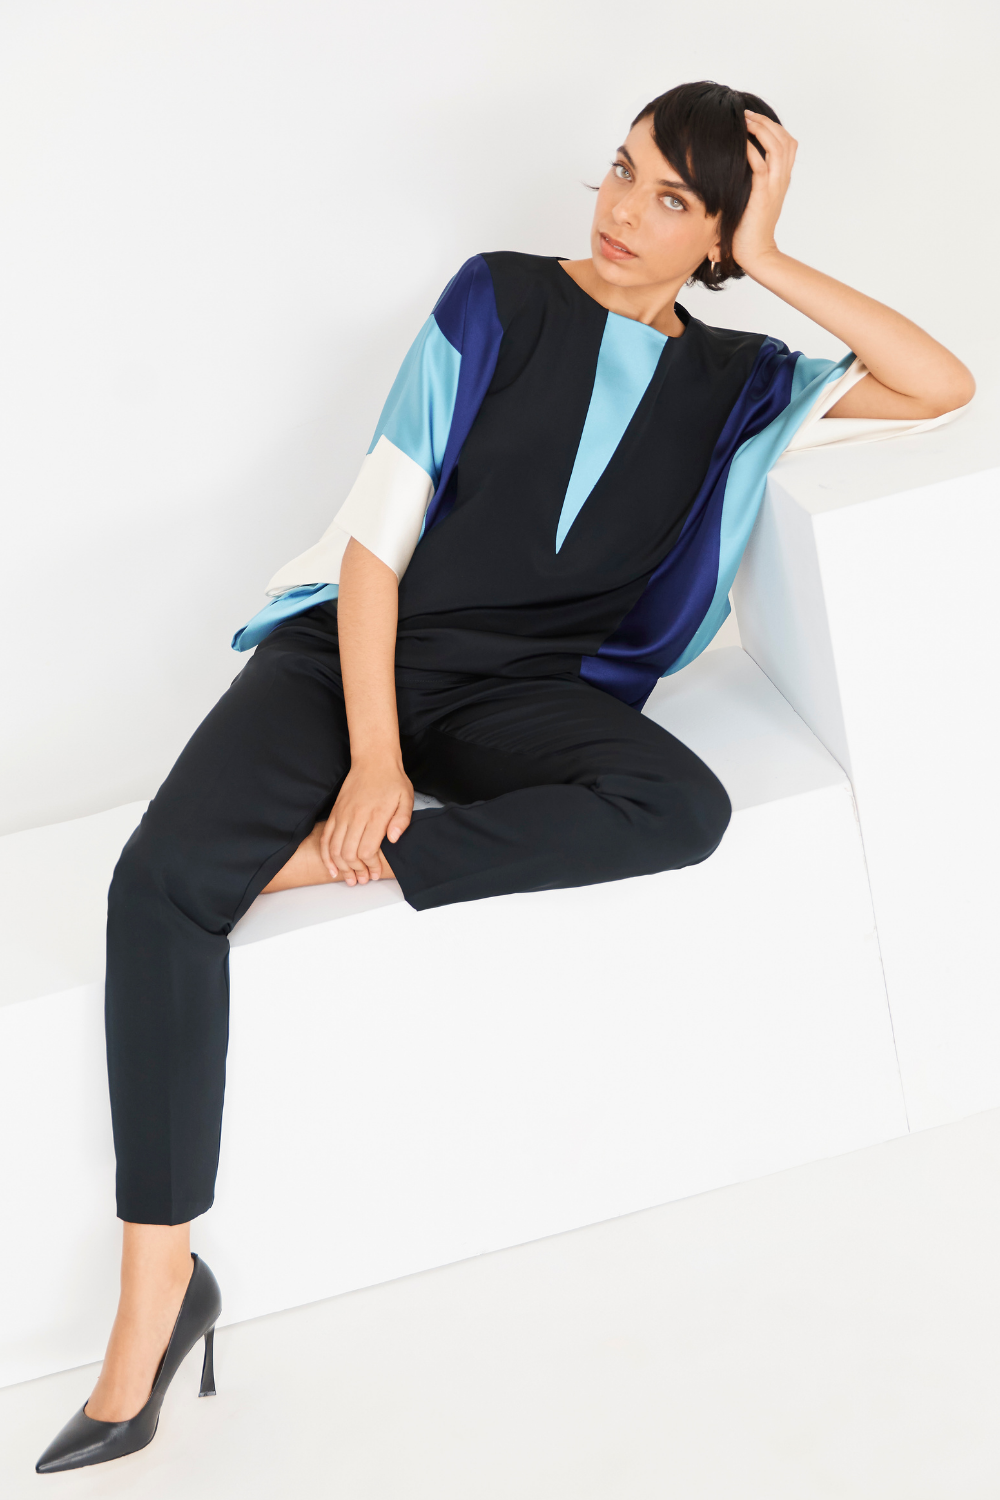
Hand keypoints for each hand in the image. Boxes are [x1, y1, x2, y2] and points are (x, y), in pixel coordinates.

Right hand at [320, 756, 412, 885]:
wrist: (373, 761)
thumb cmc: (392, 781)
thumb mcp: (406, 798)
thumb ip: (402, 820)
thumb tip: (393, 839)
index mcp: (375, 815)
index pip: (368, 850)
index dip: (371, 866)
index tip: (376, 873)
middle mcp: (356, 816)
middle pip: (349, 853)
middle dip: (356, 871)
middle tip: (363, 880)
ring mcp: (342, 815)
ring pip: (335, 848)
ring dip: (341, 868)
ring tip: (349, 879)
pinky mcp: (335, 813)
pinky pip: (325, 838)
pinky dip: (326, 855)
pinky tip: (332, 868)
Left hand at [731, 110, 797, 275]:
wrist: (755, 253)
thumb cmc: (748, 228)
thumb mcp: (752, 197)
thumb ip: (751, 179)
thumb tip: (734, 162)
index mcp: (782, 179)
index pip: (787, 142)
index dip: (773, 126)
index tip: (753, 118)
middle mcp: (782, 180)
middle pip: (785, 139)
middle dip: (766, 122)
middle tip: (746, 113)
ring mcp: (774, 187)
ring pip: (777, 148)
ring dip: (761, 130)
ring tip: (744, 121)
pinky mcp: (762, 197)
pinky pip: (761, 167)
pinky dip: (753, 151)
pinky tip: (742, 142)